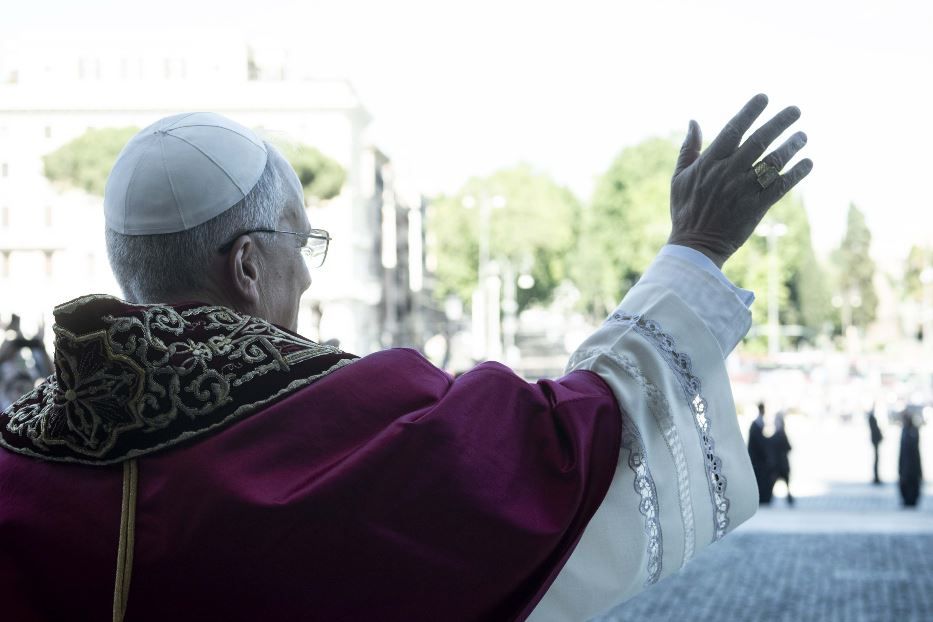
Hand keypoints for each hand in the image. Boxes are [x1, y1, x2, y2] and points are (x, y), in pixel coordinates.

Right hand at [668, 94, 812, 267]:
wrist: (695, 246)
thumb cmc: (685, 210)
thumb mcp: (679, 177)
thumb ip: (688, 149)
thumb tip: (694, 121)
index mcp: (710, 162)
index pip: (733, 129)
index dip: (750, 111)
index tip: (764, 98)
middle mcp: (728, 172)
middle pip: (760, 140)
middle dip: (779, 122)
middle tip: (796, 110)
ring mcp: (744, 190)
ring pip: (773, 161)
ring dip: (791, 146)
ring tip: (802, 135)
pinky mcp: (757, 207)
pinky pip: (781, 186)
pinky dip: (796, 173)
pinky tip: (807, 163)